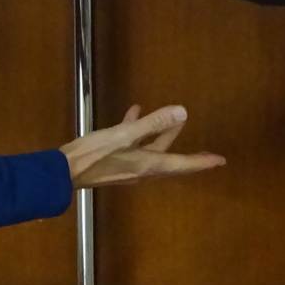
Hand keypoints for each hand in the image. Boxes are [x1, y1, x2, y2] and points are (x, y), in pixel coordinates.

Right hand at [59, 104, 224, 187]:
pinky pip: (133, 146)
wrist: (64, 172)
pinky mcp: (113, 161)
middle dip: (183, 149)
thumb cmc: (95, 155)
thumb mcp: (124, 135)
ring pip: (151, 151)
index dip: (202, 162)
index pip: (183, 164)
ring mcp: (127, 166)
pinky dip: (137, 131)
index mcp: (149, 165)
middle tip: (200, 147)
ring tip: (167, 117)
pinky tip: (133, 113)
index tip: (220, 161)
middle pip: (169, 158)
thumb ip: (153, 123)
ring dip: (159, 135)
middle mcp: (142, 169)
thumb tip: (182, 112)